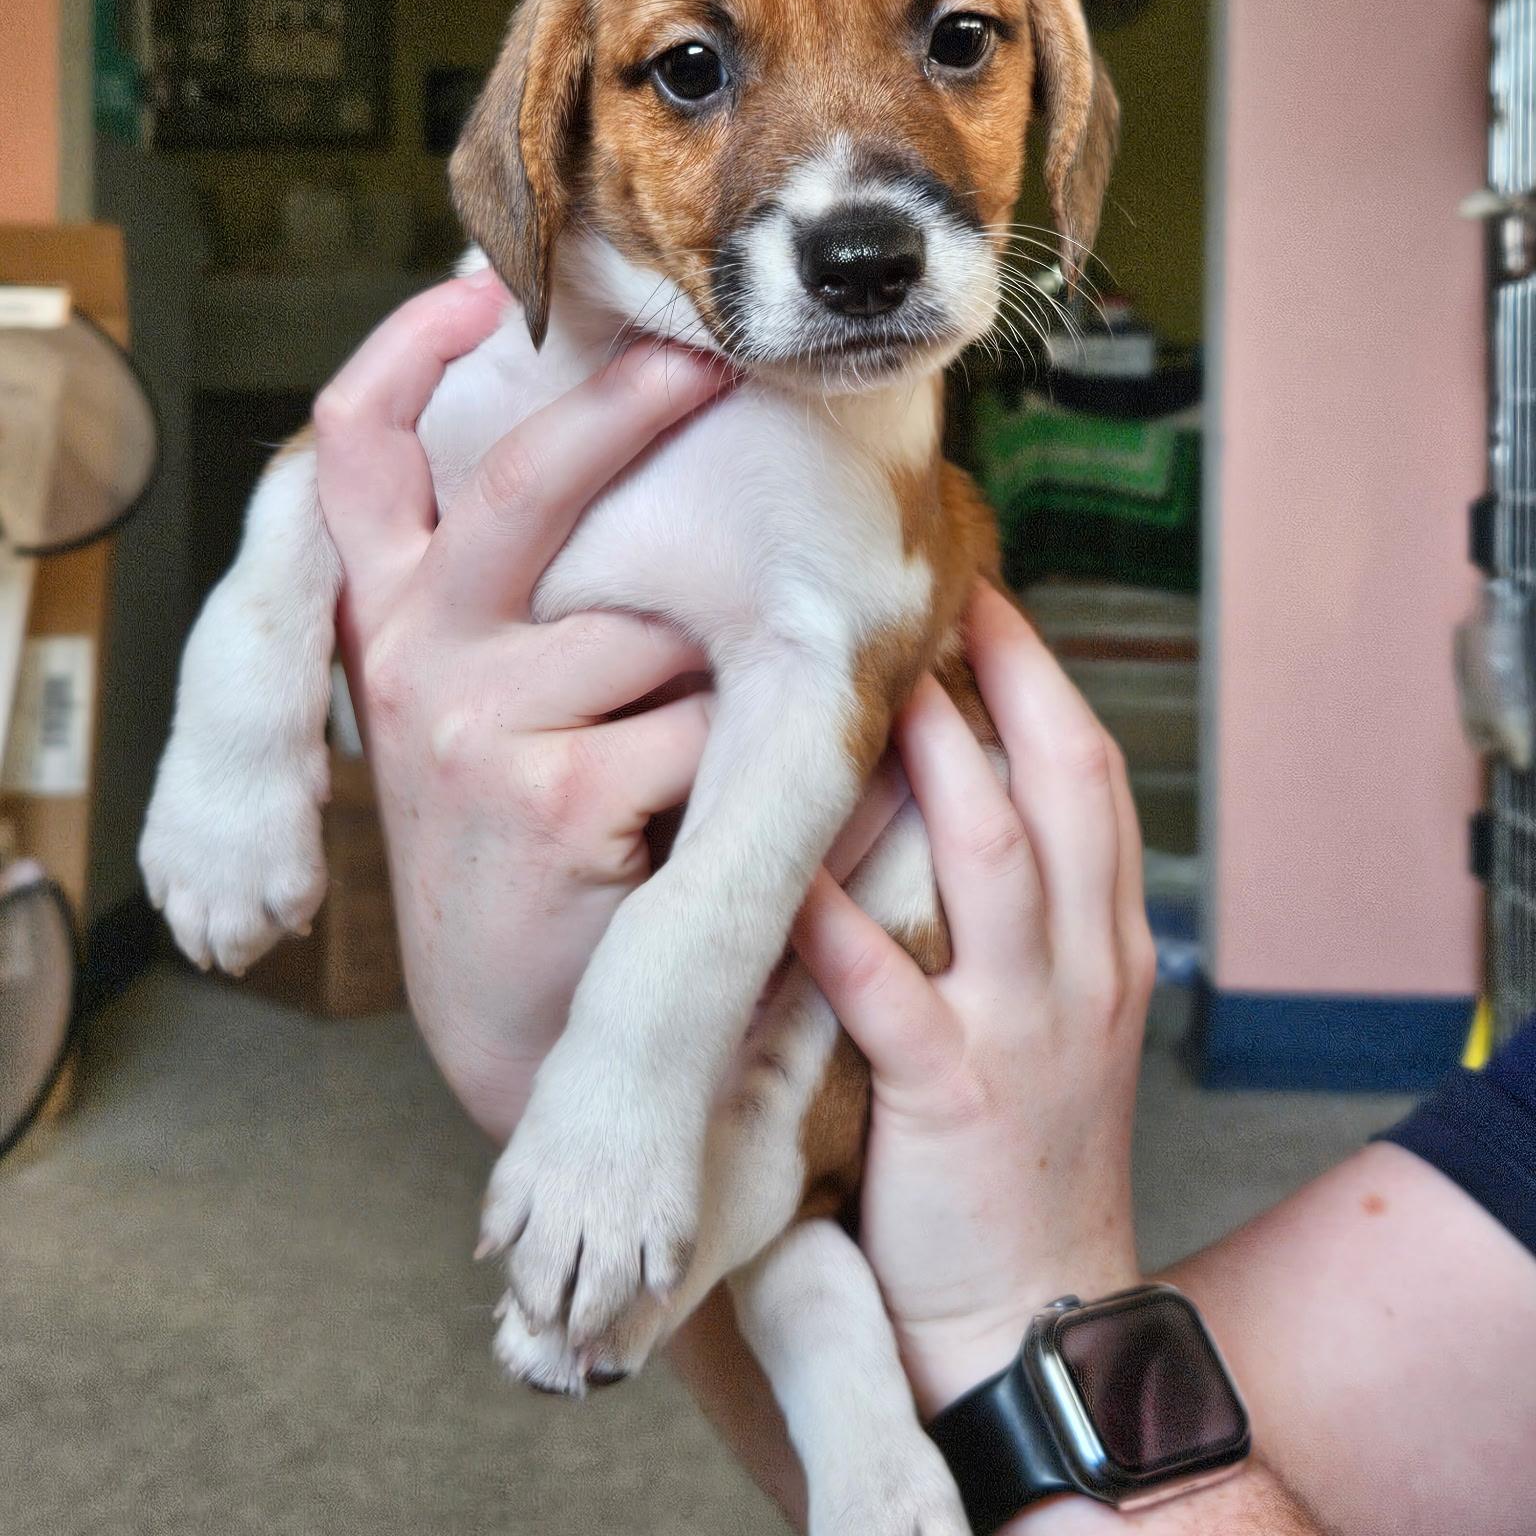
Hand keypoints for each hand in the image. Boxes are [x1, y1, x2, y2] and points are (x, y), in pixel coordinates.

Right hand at [313, 270, 729, 1141]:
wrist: (517, 1027)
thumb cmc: (534, 842)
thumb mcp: (484, 707)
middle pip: (519, 489)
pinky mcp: (551, 786)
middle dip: (624, 410)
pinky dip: (724, 772)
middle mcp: (413, 655)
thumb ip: (518, 600)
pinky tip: (671, 835)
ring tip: (664, 775)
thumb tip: (631, 462)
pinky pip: (700, 725)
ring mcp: (472, 719)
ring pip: (657, 628)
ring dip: (701, 687)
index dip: (401, 355)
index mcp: (391, 620)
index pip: (358, 456)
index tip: (473, 289)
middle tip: (709, 361)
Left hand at [793, 583, 1156, 1418]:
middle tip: (943, 590)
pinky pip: (892, 994)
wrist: (1038, 1330)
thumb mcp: (1054, 1022)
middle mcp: (1082, 969)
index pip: (1087, 775)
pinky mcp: (955, 1101)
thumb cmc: (1019, 1159)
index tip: (983, 600)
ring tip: (878, 679)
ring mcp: (1026, 1031)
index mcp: (1106, 943)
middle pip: (1063, 785)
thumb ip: (1019, 915)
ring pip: (995, 862)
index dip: (1039, 677)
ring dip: (939, 759)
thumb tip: (941, 790)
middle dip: (1007, 677)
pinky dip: (843, 922)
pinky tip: (791, 865)